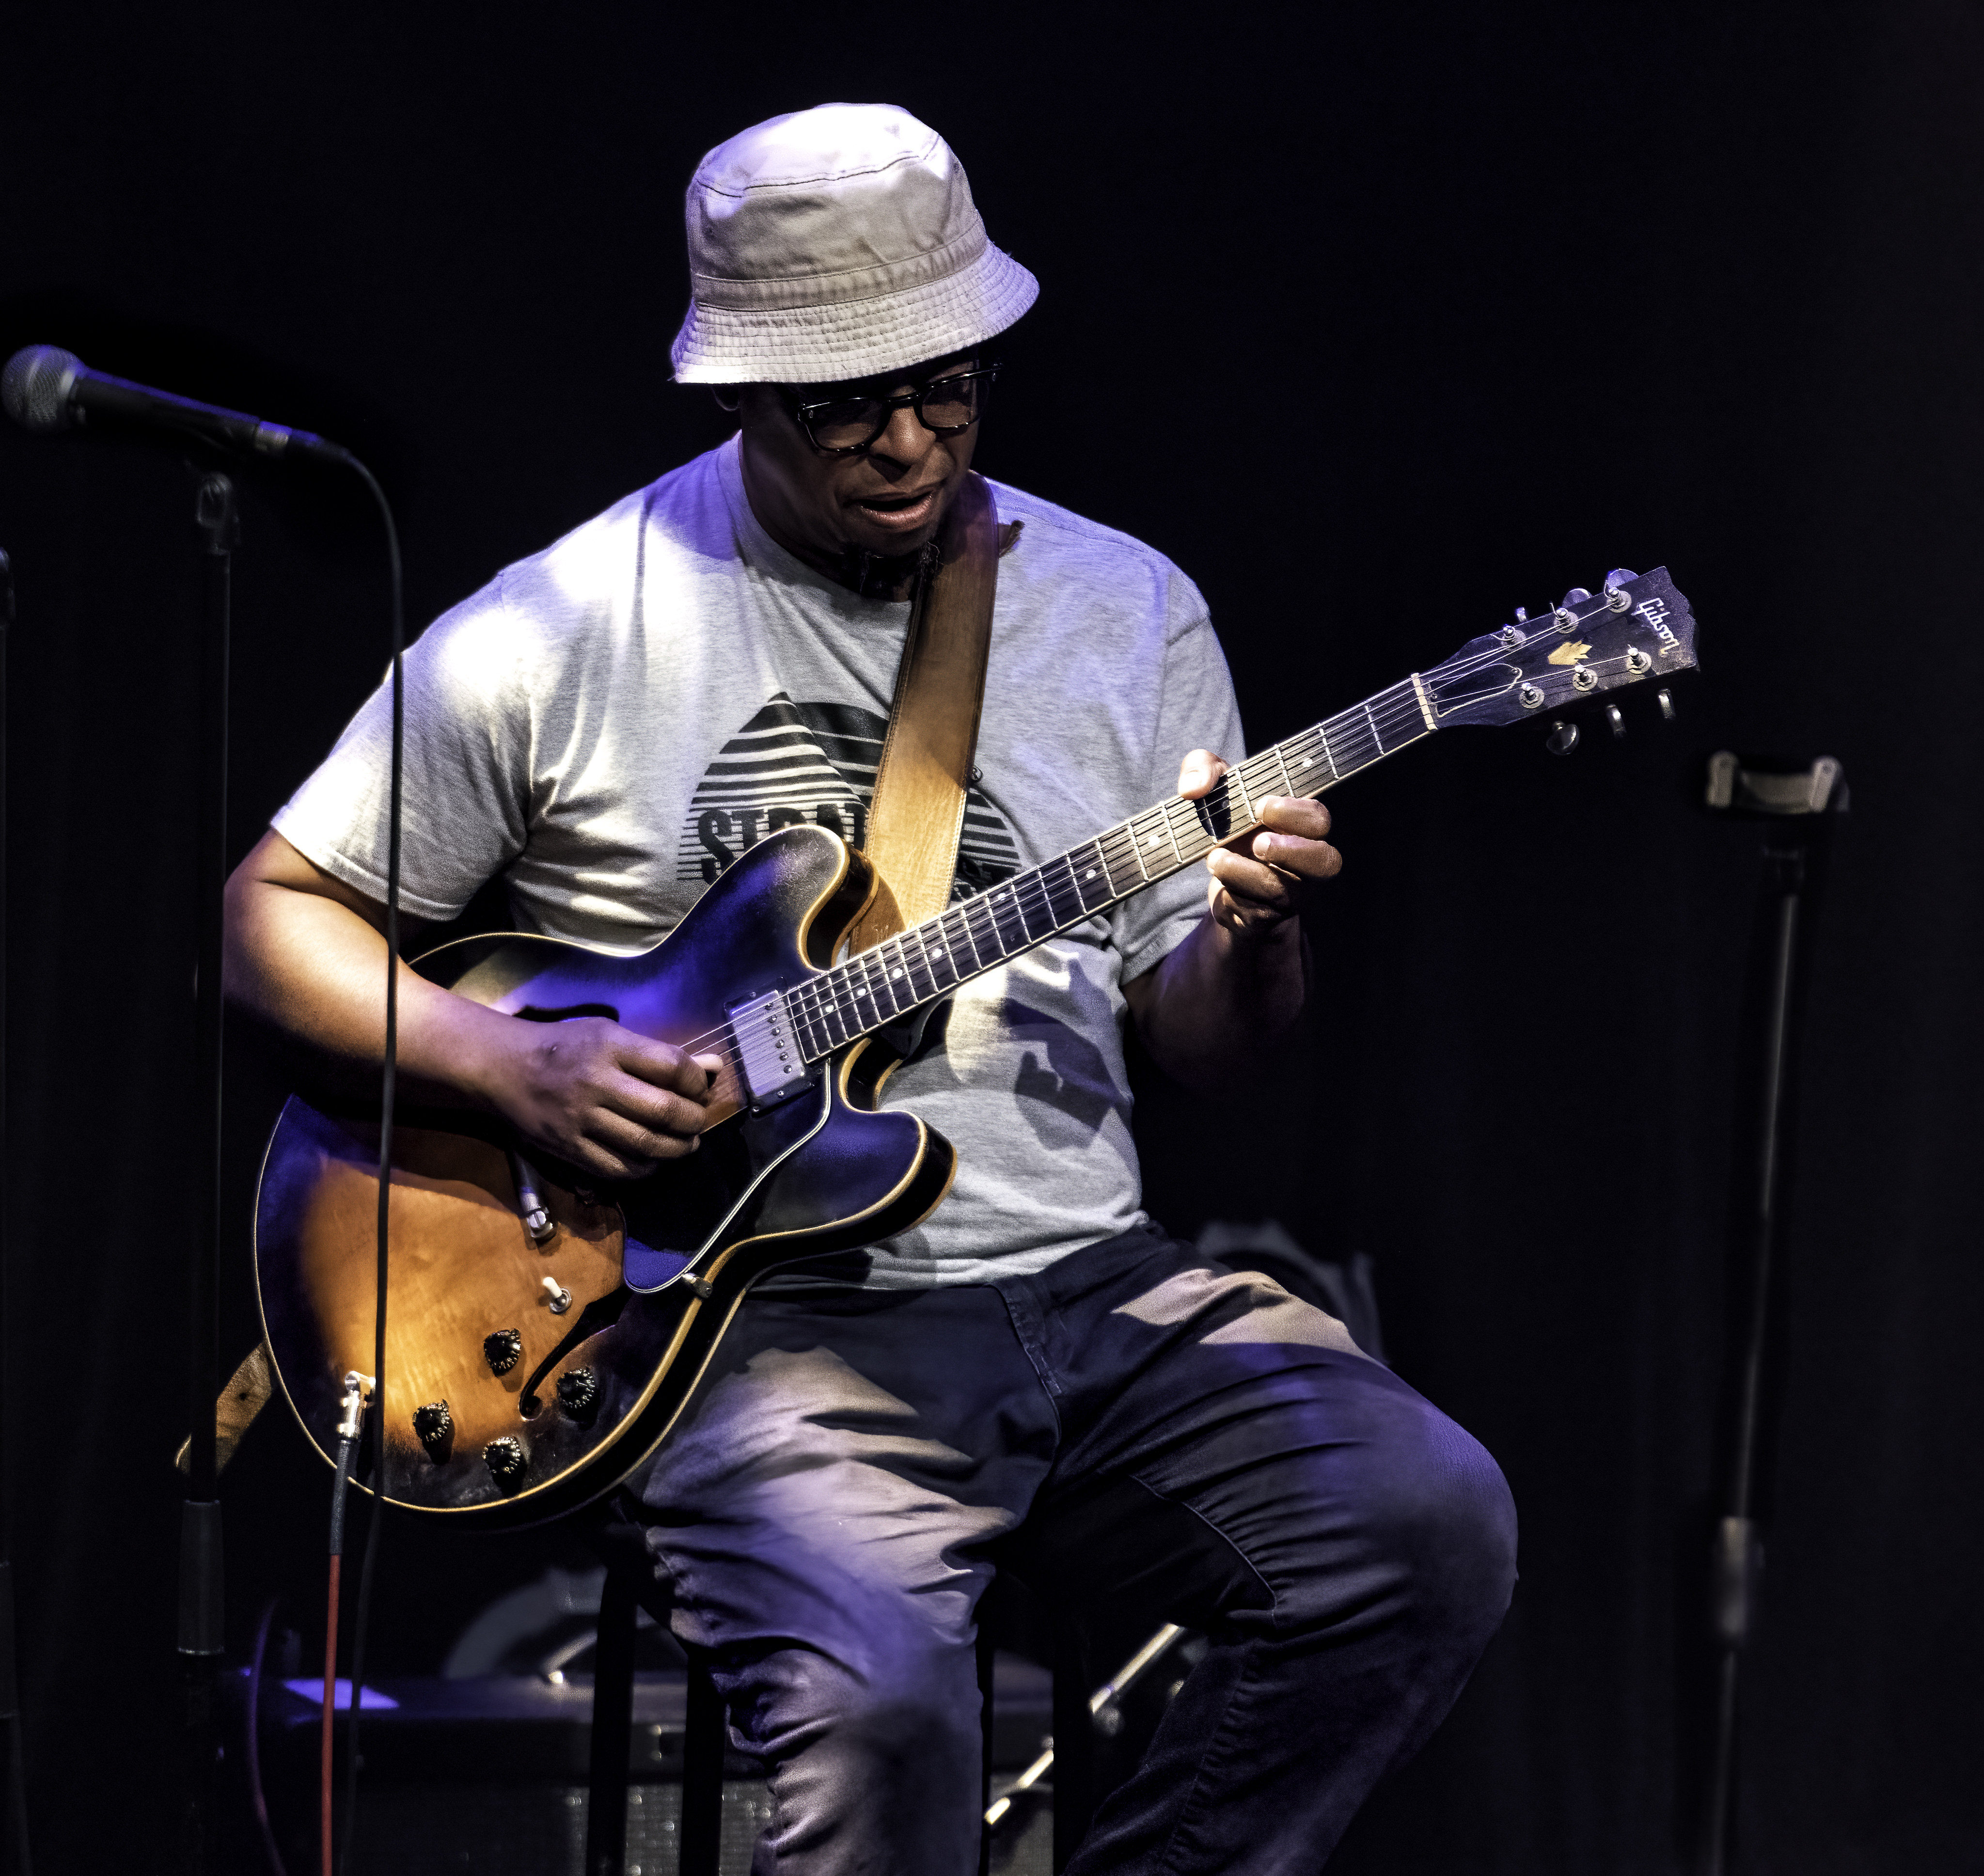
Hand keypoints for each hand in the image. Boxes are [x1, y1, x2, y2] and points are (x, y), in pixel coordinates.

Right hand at [477, 1015, 719, 1180]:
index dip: (697, 1082)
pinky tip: (653, 1160)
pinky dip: (645, 1168)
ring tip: (686, 1144)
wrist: (503, 1069)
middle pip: (664, 1110)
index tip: (699, 1088)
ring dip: (677, 1149)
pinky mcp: (569, 1148)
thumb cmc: (565, 1047)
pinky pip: (618, 1168)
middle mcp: (596, 1083)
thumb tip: (712, 1069)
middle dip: (693, 1120)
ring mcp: (581, 1120)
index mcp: (610, 1047)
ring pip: (645, 1144)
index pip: (672, 1067)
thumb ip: (658, 1054)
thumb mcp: (609, 1035)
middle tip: (698, 1122)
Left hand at [1177, 748, 1342, 938]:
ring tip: (1216, 859)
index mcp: (1299, 826)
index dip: (1295, 813)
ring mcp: (1289, 893)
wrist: (1217, 876)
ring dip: (1246, 873)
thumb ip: (1203, 768)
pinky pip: (1256, 911)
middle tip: (1256, 842)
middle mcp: (1304, 861)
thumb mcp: (1212, 787)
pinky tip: (1219, 884)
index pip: (1318, 818)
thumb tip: (1193, 787)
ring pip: (1284, 891)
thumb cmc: (1226, 823)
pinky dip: (1232, 895)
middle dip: (1290, 850)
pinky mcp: (1266, 917)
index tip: (1261, 806)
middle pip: (1326, 860)